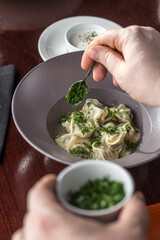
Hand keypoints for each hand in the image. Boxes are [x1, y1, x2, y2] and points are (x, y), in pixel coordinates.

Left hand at [12, 174, 148, 239]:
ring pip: (23, 235)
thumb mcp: (130, 238)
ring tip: (53, 227)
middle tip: (62, 205)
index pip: (38, 192)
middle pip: (32, 212)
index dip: (47, 183)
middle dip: (46, 205)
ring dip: (35, 227)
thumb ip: (135, 212)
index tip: (55, 181)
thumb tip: (136, 199)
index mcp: (50, 224)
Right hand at [81, 25, 159, 105]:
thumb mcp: (120, 72)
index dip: (90, 53)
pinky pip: (136, 53)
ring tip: (113, 79)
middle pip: (114, 44)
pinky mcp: (156, 49)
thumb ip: (105, 59)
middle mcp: (143, 33)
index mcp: (131, 36)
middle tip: (98, 76)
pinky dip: (127, 63)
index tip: (86, 65)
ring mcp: (152, 40)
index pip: (103, 39)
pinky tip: (125, 76)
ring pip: (125, 50)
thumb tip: (94, 52)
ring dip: (115, 64)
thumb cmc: (152, 84)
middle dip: (103, 61)